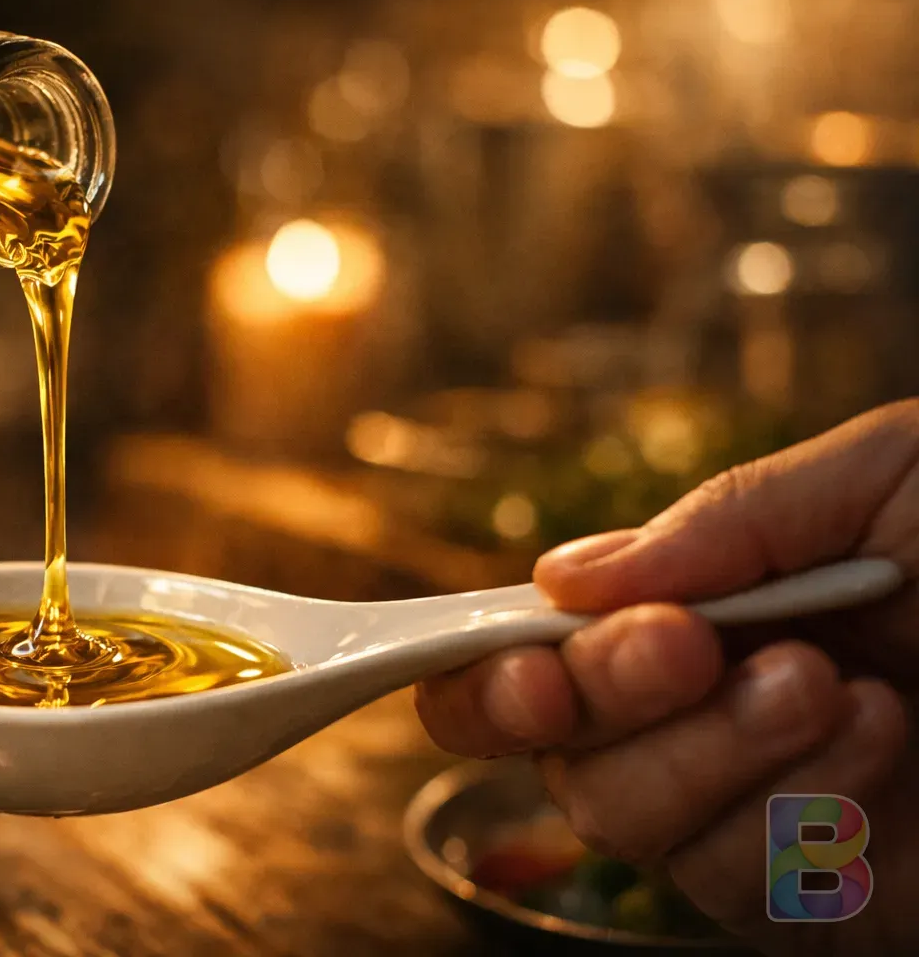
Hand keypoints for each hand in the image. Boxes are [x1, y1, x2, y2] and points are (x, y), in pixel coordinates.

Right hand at [416, 400, 918, 954]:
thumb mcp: (891, 475)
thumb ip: (727, 517)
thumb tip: (562, 577)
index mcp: (708, 610)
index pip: (546, 653)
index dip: (500, 662)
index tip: (534, 647)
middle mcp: (711, 716)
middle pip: (559, 749)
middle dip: (601, 697)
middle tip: (682, 644)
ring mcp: (765, 813)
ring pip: (627, 822)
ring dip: (707, 748)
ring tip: (825, 678)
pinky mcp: (828, 904)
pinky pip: (739, 884)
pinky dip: (792, 808)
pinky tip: (876, 738)